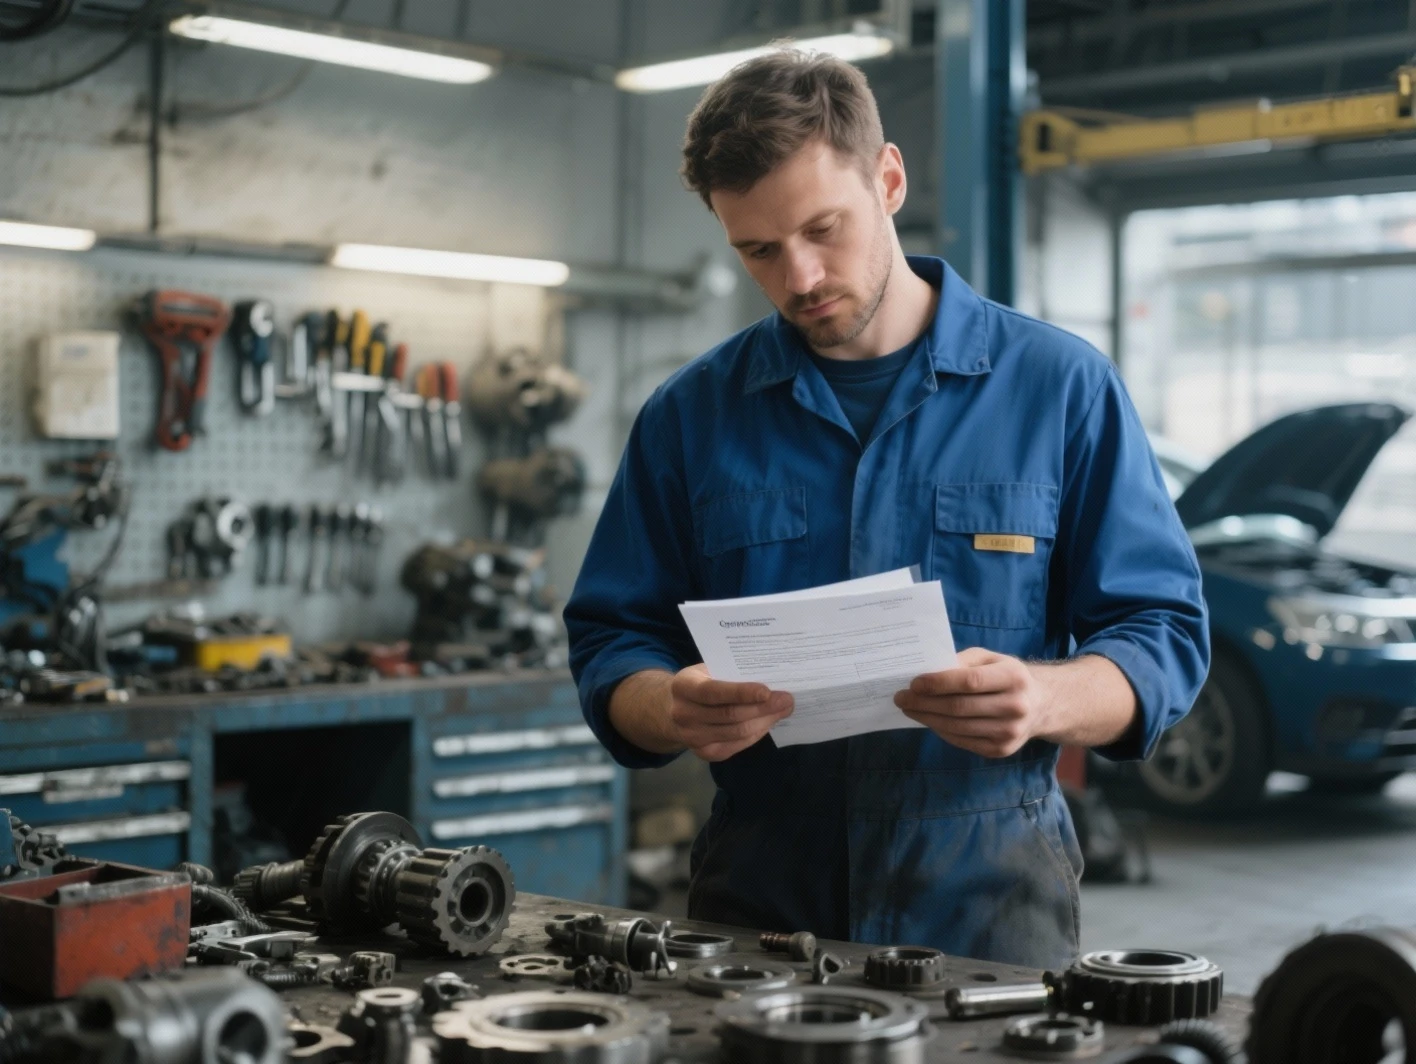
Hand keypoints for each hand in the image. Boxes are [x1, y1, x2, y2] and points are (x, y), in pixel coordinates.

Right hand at [668, 664, 793, 762]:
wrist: (671, 710)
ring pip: (737, 732)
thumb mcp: (706, 671)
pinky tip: (768, 722)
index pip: (714, 692)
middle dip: (763, 708)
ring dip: (765, 721)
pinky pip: (737, 744)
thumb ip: (731, 674)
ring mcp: (693, 738)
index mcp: (683, 687)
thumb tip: (771, 679)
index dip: (742, 693)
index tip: (768, 691)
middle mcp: (684, 714)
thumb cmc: (698, 683)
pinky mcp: (705, 753)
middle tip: (787, 699)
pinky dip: (757, 733)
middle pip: (730, 715)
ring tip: (783, 709)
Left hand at [893, 647, 1053, 758]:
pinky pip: (962, 741)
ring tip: (909, 709)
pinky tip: (929, 720)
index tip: (913, 683)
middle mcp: (1015, 706)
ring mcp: (1009, 732)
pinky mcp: (1001, 750)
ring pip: (957, 727)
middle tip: (901, 698)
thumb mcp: (989, 658)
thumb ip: (962, 662)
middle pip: (959, 707)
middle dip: (924, 703)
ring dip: (927, 718)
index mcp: (1013, 677)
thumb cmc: (1005, 676)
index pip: (969, 682)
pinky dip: (940, 730)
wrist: (1039, 705)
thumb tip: (927, 672)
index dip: (938, 683)